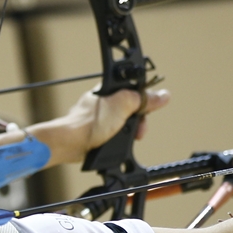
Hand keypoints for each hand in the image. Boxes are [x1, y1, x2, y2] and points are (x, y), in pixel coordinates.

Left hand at [34, 85, 170, 166]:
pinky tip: (118, 142)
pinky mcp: (97, 131)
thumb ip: (142, 100)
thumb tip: (163, 95)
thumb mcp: (122, 107)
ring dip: (130, 131)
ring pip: (125, 122)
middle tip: (138, 129)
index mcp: (108, 90)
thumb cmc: (89, 123)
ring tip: (130, 137)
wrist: (70, 143)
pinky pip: (116, 133)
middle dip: (138, 120)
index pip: (135, 91)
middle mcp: (105, 102)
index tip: (146, 112)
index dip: (144, 102)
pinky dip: (120, 138)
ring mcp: (100, 117)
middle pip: (132, 108)